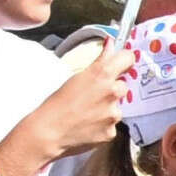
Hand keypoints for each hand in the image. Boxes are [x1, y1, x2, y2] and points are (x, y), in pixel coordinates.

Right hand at [15, 39, 132, 168]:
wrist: (48, 132)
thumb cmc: (56, 103)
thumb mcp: (76, 76)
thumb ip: (99, 61)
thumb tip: (110, 44)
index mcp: (102, 74)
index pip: (128, 58)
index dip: (124, 60)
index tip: (121, 63)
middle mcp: (113, 92)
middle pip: (123, 85)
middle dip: (112, 89)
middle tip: (93, 95)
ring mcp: (114, 114)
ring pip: (117, 107)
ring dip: (107, 109)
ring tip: (86, 113)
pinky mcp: (112, 132)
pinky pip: (111, 125)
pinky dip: (102, 125)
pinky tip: (87, 125)